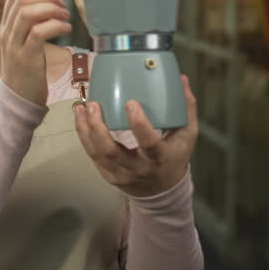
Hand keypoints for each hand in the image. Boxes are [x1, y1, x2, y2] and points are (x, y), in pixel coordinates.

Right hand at [0, 0, 71, 104]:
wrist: (18, 98)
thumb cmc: (25, 68)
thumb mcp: (22, 41)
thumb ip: (29, 22)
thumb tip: (47, 0)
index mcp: (6, 26)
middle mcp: (7, 32)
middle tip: (62, 4)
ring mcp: (15, 45)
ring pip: (29, 13)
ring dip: (52, 9)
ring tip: (65, 16)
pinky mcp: (27, 58)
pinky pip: (40, 32)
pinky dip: (56, 25)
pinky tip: (66, 28)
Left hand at [74, 75, 198, 197]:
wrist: (163, 190)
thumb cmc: (174, 157)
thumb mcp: (187, 135)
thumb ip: (186, 108)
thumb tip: (181, 79)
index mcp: (159, 158)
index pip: (149, 144)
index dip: (139, 125)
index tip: (130, 103)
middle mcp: (138, 169)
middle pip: (113, 152)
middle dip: (99, 128)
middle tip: (94, 105)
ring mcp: (120, 174)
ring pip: (98, 154)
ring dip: (86, 130)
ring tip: (82, 109)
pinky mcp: (108, 174)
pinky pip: (92, 155)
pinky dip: (84, 136)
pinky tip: (81, 118)